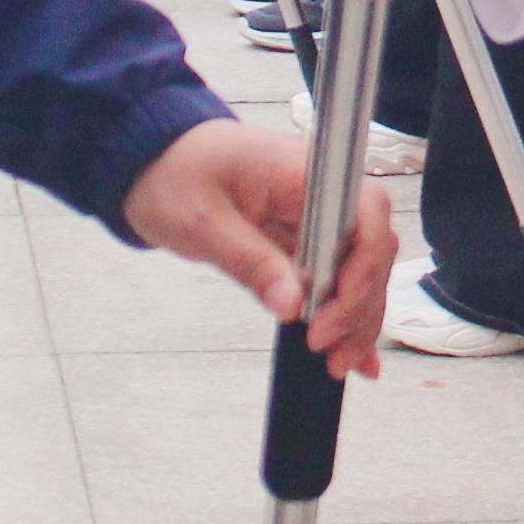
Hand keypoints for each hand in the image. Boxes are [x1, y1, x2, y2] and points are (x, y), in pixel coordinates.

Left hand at [117, 115, 395, 369]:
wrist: (152, 161)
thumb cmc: (174, 174)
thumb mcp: (202, 220)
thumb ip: (249, 260)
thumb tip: (292, 306)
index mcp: (304, 171)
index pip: (365, 212)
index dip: (362, 265)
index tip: (330, 313)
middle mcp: (323, 191)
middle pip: (371, 248)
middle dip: (359, 303)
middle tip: (326, 349)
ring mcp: (317, 217)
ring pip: (362, 269)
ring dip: (358, 317)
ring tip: (338, 362)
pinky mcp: (306, 240)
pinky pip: (338, 276)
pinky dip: (346, 313)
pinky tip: (353, 352)